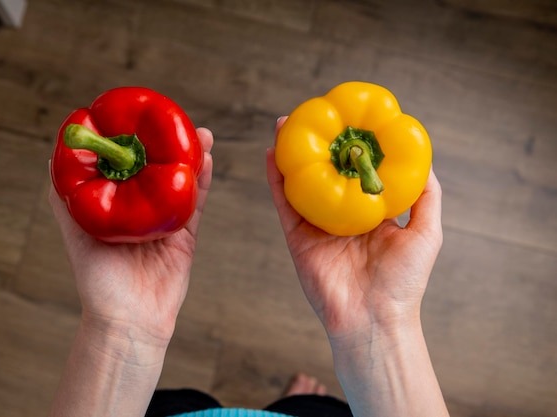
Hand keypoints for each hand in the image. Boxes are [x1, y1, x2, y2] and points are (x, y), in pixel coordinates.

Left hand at [49, 127, 213, 345]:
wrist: (130, 320)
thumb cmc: (98, 281)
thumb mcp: (74, 234)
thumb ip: (66, 199)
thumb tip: (51, 157)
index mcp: (116, 208)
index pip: (126, 167)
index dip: (135, 141)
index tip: (140, 118)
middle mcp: (141, 212)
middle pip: (158, 170)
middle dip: (169, 144)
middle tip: (177, 120)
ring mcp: (165, 222)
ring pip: (181, 183)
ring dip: (192, 158)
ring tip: (199, 135)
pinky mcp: (185, 237)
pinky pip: (195, 205)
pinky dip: (202, 183)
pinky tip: (206, 160)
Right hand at [267, 118, 441, 340]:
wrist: (374, 320)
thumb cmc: (404, 281)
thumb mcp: (427, 231)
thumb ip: (426, 196)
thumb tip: (425, 159)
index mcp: (369, 214)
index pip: (357, 173)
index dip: (352, 147)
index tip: (351, 120)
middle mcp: (341, 217)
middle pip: (325, 172)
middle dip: (319, 144)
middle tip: (312, 114)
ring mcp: (317, 226)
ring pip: (301, 183)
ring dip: (292, 153)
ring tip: (286, 124)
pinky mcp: (297, 238)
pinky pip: (284, 203)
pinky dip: (276, 179)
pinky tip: (272, 153)